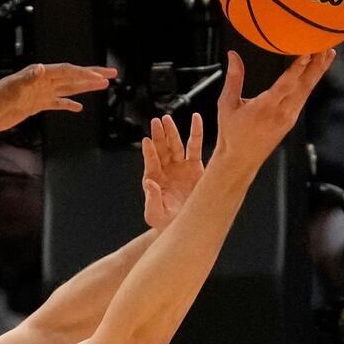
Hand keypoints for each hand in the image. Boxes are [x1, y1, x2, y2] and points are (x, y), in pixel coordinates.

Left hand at [0, 63, 116, 134]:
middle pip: (73, 77)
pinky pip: (57, 103)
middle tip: (111, 75)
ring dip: (85, 87)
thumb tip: (41, 68)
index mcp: (40, 75)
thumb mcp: (13, 87)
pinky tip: (78, 107)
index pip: (68, 72)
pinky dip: (68, 104)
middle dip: (92, 76)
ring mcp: (40, 94)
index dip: (86, 73)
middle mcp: (43, 82)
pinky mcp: (36, 105)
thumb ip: (27, 77)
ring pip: (68, 89)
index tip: (102, 76)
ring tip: (102, 86)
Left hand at [142, 111, 205, 228]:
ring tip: (167, 119)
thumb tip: (149, 184)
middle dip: (159, 135)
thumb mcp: (155, 214)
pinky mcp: (195, 166)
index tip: (147, 141)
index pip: (151, 162)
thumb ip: (151, 200)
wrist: (186, 225)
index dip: (149, 152)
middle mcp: (166, 170)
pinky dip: (196, 132)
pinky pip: (195, 146)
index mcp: (154, 179)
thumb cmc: (167, 221)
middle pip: (162, 149)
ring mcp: (180, 166)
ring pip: (176, 145)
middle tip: (156, 121)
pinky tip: (196, 119)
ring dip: (172, 132)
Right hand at [210, 49, 334, 169]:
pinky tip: (317, 70)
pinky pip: (304, 96)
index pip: (286, 85)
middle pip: (304, 85)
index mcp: (265, 108)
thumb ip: (233, 78)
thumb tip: (233, 55)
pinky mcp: (291, 120)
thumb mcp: (227, 105)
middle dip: (316, 64)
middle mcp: (281, 113)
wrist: (240, 160)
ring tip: (328, 52)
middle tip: (325, 44)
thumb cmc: (232, 134)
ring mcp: (289, 117)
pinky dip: (312, 81)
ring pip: (307, 90)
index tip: (307, 53)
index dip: (298, 69)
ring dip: (318, 70)